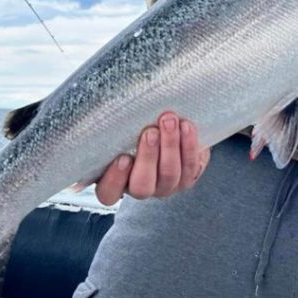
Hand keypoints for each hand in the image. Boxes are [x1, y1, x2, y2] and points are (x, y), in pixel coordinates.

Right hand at [93, 112, 210, 205]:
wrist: (170, 125)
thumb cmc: (136, 125)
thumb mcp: (121, 127)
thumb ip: (114, 126)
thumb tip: (106, 104)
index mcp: (116, 181)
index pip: (108, 193)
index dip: (115, 179)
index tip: (122, 157)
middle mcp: (140, 188)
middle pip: (142, 186)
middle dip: (148, 157)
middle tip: (150, 132)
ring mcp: (165, 186)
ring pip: (169, 175)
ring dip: (170, 146)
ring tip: (170, 120)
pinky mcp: (187, 178)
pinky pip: (191, 168)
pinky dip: (190, 146)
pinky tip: (187, 125)